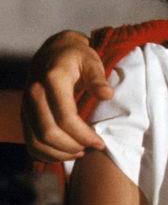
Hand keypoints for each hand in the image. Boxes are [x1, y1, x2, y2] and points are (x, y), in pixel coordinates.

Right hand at [22, 30, 111, 161]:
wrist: (53, 50)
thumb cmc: (77, 57)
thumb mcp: (92, 61)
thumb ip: (98, 78)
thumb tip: (107, 95)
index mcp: (53, 80)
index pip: (65, 117)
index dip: (83, 135)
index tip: (100, 142)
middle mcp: (34, 93)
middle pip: (48, 133)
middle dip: (72, 146)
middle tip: (92, 148)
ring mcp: (26, 105)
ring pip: (35, 141)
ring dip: (58, 153)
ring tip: (80, 152)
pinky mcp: (24, 113)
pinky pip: (29, 141)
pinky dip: (45, 153)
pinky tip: (64, 153)